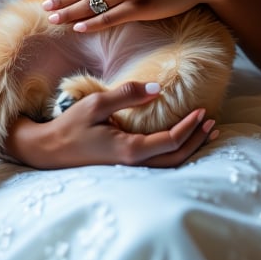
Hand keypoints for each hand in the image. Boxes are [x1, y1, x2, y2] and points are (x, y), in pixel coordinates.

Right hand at [2, 81, 218, 169]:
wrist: (47, 152)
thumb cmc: (70, 126)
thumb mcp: (97, 104)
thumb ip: (127, 95)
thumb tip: (158, 89)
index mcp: (130, 150)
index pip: (171, 142)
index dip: (190, 127)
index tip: (203, 110)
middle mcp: (134, 165)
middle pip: (177, 158)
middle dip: (198, 141)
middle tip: (213, 123)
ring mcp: (129, 170)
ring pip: (169, 165)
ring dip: (190, 149)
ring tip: (206, 133)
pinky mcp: (125, 168)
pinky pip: (159, 164)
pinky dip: (176, 153)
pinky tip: (180, 141)